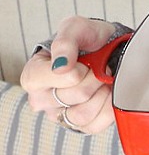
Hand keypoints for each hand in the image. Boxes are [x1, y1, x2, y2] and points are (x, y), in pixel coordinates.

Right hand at [19, 16, 118, 133]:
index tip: (82, 60)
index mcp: (33, 76)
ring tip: (102, 81)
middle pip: (75, 95)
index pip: (59, 77)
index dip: (79, 68)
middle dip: (94, 78)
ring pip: (83, 114)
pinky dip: (108, 109)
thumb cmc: (86, 39)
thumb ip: (65, 42)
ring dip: (101, 94)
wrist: (109, 49)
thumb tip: (61, 65)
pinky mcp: (80, 126)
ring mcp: (60, 115)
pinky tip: (107, 94)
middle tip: (98, 68)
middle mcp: (41, 99)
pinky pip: (95, 125)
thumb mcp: (75, 28)